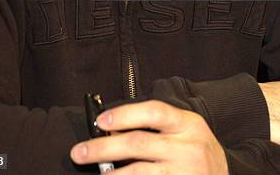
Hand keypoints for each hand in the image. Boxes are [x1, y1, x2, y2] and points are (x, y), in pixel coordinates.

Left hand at [71, 99, 227, 173]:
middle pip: (138, 144)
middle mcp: (189, 149)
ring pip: (139, 174)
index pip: (154, 112)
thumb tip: (112, 129)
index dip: (125, 114)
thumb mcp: (186, 130)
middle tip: (79, 152)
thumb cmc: (199, 152)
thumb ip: (156, 128)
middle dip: (104, 148)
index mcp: (188, 124)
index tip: (101, 121)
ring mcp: (185, 174)